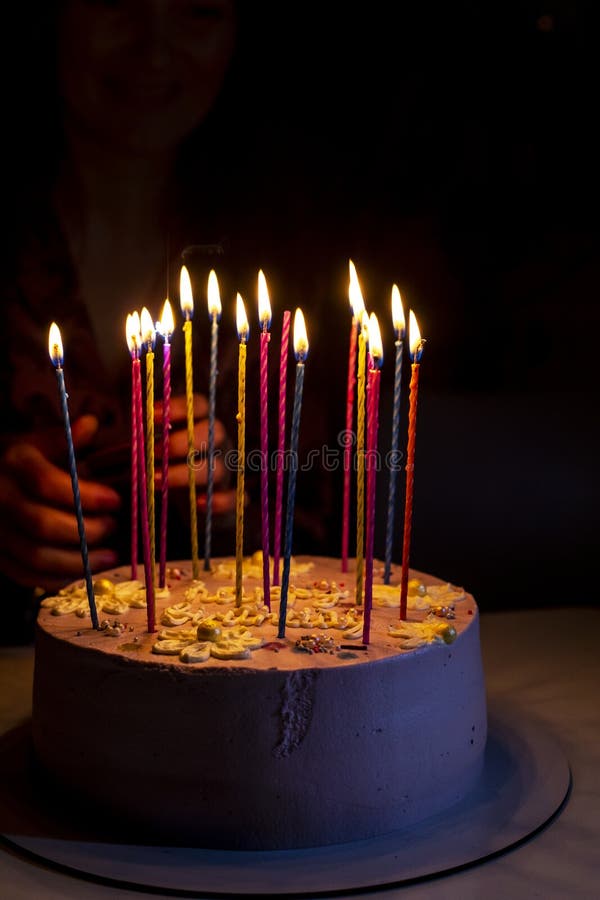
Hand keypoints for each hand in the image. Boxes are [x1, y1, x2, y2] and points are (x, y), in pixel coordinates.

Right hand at [0, 415, 121, 591]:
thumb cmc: (26, 461)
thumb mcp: (41, 442)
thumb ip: (66, 439)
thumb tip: (90, 424)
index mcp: (14, 463)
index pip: (47, 483)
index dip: (86, 496)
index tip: (115, 501)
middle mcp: (0, 498)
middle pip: (42, 524)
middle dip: (86, 531)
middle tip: (114, 526)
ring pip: (35, 557)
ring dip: (78, 562)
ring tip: (109, 556)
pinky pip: (26, 576)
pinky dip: (58, 578)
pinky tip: (84, 570)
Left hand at [155, 394, 235, 514]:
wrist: (183, 504)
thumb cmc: (166, 466)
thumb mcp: (155, 446)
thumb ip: (147, 435)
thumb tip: (132, 427)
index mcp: (201, 425)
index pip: (200, 406)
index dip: (179, 407)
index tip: (152, 415)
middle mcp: (219, 444)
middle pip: (216, 431)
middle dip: (182, 442)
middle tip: (154, 452)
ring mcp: (227, 471)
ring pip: (218, 468)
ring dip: (185, 474)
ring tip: (155, 480)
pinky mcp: (230, 498)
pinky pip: (235, 498)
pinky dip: (220, 501)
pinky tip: (198, 503)